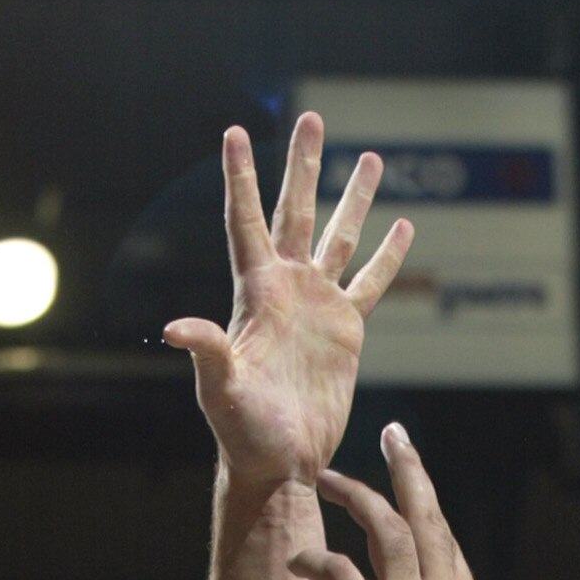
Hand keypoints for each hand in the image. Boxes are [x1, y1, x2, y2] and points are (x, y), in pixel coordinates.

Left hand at [165, 115, 411, 494]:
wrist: (280, 461)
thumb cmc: (242, 430)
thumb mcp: (220, 390)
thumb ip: (206, 352)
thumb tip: (176, 328)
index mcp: (255, 293)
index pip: (245, 221)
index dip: (240, 178)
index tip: (234, 132)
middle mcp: (286, 288)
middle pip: (296, 212)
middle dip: (303, 166)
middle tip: (313, 118)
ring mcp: (317, 305)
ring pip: (339, 238)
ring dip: (353, 199)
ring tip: (369, 156)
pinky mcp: (346, 331)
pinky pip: (370, 284)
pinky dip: (387, 258)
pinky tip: (403, 229)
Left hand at [294, 429, 494, 579]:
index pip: (450, 550)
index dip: (430, 515)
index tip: (414, 492)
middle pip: (430, 519)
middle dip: (409, 471)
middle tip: (394, 436)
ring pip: (387, 528)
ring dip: (354, 496)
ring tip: (323, 478)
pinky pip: (338, 570)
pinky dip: (314, 557)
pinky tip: (295, 557)